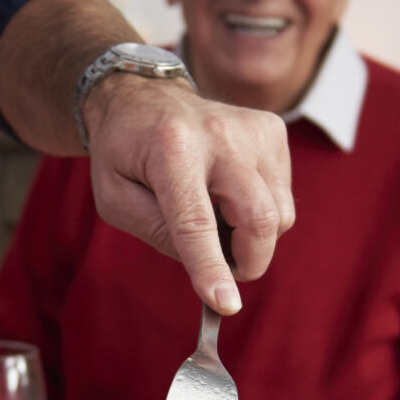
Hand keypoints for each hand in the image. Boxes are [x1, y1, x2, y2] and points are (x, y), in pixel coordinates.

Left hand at [82, 76, 293, 315]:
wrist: (144, 96)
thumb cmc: (124, 153)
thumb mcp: (115, 199)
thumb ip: (157, 233)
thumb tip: (209, 271)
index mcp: (172, 148)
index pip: (197, 222)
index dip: (212, 267)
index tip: (226, 304)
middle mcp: (220, 133)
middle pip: (258, 219)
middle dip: (247, 263)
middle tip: (222, 273)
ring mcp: (254, 129)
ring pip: (280, 214)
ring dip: (253, 238)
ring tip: (216, 221)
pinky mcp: (273, 130)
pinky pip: (283, 195)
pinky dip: (261, 212)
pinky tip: (229, 194)